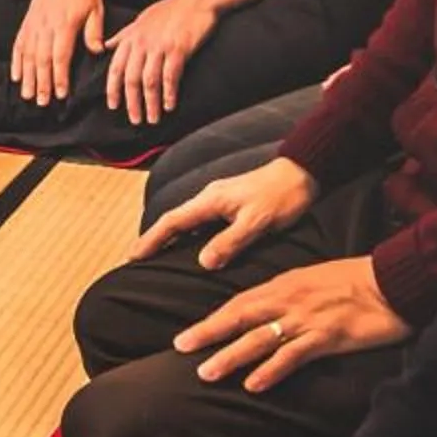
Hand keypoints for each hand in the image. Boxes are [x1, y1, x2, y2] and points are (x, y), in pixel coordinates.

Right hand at [10, 0, 106, 106]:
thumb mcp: (95, 8)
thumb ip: (94, 30)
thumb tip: (97, 51)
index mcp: (65, 24)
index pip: (61, 55)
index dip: (60, 76)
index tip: (61, 94)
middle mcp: (46, 26)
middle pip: (41, 59)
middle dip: (42, 83)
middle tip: (42, 102)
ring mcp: (34, 25)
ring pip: (28, 55)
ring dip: (27, 77)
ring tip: (27, 95)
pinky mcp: (26, 23)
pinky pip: (18, 45)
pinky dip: (16, 61)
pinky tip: (16, 77)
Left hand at [103, 0, 217, 125]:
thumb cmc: (170, 10)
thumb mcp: (142, 19)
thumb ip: (124, 35)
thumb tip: (107, 45)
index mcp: (131, 37)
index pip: (116, 68)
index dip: (113, 89)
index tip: (114, 106)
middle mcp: (142, 43)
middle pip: (132, 79)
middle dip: (132, 103)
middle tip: (135, 120)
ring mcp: (160, 46)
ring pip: (150, 81)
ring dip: (151, 103)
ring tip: (153, 118)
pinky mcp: (178, 49)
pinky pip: (170, 76)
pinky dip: (169, 93)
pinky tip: (170, 105)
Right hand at [132, 155, 317, 267]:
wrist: (302, 174)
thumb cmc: (281, 196)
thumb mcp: (256, 222)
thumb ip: (230, 242)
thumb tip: (204, 262)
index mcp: (211, 201)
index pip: (172, 222)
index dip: (152, 240)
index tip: (134, 256)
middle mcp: (210, 198)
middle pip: (175, 220)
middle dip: (155, 239)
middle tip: (139, 260)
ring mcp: (219, 199)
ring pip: (188, 221)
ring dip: (171, 237)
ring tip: (159, 256)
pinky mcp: (230, 203)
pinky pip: (201, 221)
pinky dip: (190, 235)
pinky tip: (192, 246)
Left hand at [174, 255, 408, 391]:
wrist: (394, 281)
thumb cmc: (357, 281)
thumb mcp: (314, 281)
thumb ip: (288, 296)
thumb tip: (265, 313)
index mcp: (285, 285)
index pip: (240, 303)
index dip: (213, 319)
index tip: (188, 334)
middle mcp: (289, 299)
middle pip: (240, 317)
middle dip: (208, 333)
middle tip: (180, 348)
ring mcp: (307, 318)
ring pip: (260, 338)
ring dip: (231, 355)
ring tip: (207, 373)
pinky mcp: (328, 336)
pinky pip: (293, 355)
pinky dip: (272, 369)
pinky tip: (254, 384)